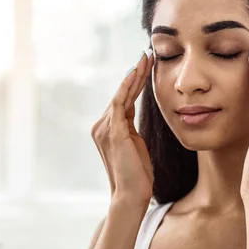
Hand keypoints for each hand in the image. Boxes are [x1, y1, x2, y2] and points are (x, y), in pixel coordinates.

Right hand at [91, 49, 154, 204]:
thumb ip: (132, 128)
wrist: (131, 196)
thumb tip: (136, 113)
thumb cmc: (138, 175)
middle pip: (121, 93)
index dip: (135, 81)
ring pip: (121, 95)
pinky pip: (120, 103)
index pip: (123, 99)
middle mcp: (102, 126)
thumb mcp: (136, 145)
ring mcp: (105, 128)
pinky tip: (136, 72)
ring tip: (146, 58)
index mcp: (108, 129)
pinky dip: (128, 86)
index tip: (146, 65)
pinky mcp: (113, 133)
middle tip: (147, 53)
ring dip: (134, 75)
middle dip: (135, 73)